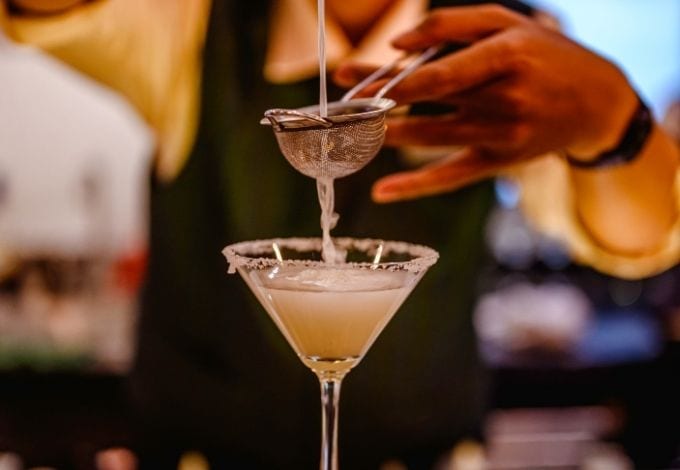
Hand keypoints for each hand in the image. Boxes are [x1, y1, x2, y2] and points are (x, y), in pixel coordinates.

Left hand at [335, 5, 637, 201]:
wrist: (597, 104)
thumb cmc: (546, 55)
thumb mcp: (508, 23)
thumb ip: (453, 25)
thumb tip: (398, 43)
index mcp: (507, 57)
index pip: (439, 73)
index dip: (393, 79)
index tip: (354, 79)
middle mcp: (504, 99)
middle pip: (427, 101)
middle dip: (378, 102)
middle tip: (341, 102)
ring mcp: (501, 135)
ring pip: (431, 137)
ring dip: (387, 135)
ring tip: (352, 131)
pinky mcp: (498, 161)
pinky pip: (452, 176)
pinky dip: (416, 185)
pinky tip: (383, 191)